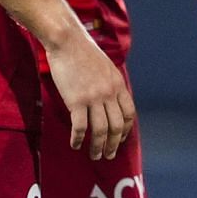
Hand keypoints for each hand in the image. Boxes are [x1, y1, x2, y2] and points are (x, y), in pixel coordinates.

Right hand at [45, 32, 134, 159]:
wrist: (67, 41)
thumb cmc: (83, 52)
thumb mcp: (106, 67)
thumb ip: (110, 84)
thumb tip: (110, 99)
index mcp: (118, 85)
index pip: (129, 114)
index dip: (126, 130)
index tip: (121, 139)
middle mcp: (109, 93)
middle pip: (117, 126)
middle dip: (114, 144)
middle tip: (109, 155)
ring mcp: (94, 98)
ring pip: (101, 130)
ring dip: (98, 147)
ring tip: (95, 156)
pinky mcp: (76, 101)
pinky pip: (80, 127)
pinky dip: (79, 139)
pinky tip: (75, 145)